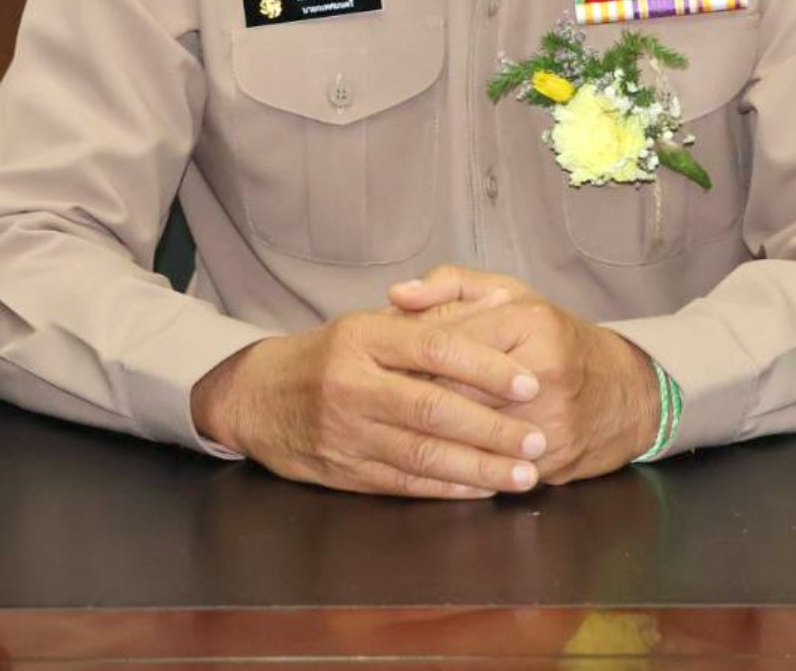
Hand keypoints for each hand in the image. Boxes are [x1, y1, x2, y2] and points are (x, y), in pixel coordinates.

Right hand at [190, 308, 548, 498]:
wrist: (257, 396)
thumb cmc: (329, 353)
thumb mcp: (368, 321)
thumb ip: (428, 316)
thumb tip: (496, 307)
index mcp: (364, 336)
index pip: (435, 348)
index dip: (486, 367)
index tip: (530, 383)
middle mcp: (354, 383)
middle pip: (434, 407)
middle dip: (493, 428)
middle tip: (539, 438)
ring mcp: (347, 431)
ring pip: (422, 453)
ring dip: (479, 467)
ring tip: (524, 473)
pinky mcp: (344, 471)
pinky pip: (403, 482)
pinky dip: (446, 488)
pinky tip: (480, 489)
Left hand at [389, 265, 660, 483]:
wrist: (624, 393)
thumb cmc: (555, 336)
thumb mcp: (509, 293)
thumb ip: (449, 285)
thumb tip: (395, 295)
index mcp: (530, 321)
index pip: (449, 341)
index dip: (406, 358)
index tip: (378, 366)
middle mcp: (542, 371)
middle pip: (454, 392)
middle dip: (409, 401)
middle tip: (376, 404)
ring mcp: (549, 422)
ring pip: (467, 437)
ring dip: (426, 438)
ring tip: (393, 433)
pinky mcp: (549, 463)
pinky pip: (487, 469)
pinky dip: (456, 468)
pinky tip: (430, 462)